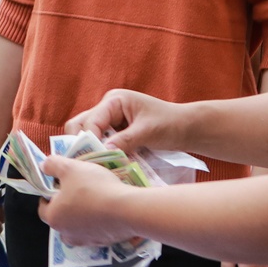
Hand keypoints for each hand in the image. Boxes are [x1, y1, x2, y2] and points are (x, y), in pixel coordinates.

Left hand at [36, 156, 140, 248]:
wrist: (127, 210)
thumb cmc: (93, 188)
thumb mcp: (70, 168)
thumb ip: (53, 165)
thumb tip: (44, 166)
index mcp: (54, 218)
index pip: (43, 208)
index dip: (48, 195)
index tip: (58, 185)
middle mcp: (67, 234)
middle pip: (61, 219)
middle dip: (66, 206)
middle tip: (77, 191)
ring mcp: (86, 241)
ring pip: (78, 227)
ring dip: (82, 216)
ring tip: (93, 201)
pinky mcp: (104, 243)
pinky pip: (97, 231)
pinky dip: (98, 222)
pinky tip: (108, 210)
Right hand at [65, 88, 184, 155]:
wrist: (187, 128)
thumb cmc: (171, 124)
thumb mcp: (148, 132)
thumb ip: (125, 140)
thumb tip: (104, 152)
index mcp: (114, 100)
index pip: (90, 121)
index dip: (88, 141)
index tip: (92, 161)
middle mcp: (107, 108)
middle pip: (80, 125)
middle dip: (81, 144)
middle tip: (87, 164)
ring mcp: (109, 120)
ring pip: (86, 135)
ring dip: (89, 150)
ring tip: (97, 166)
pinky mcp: (113, 132)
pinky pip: (98, 142)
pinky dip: (99, 153)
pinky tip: (105, 165)